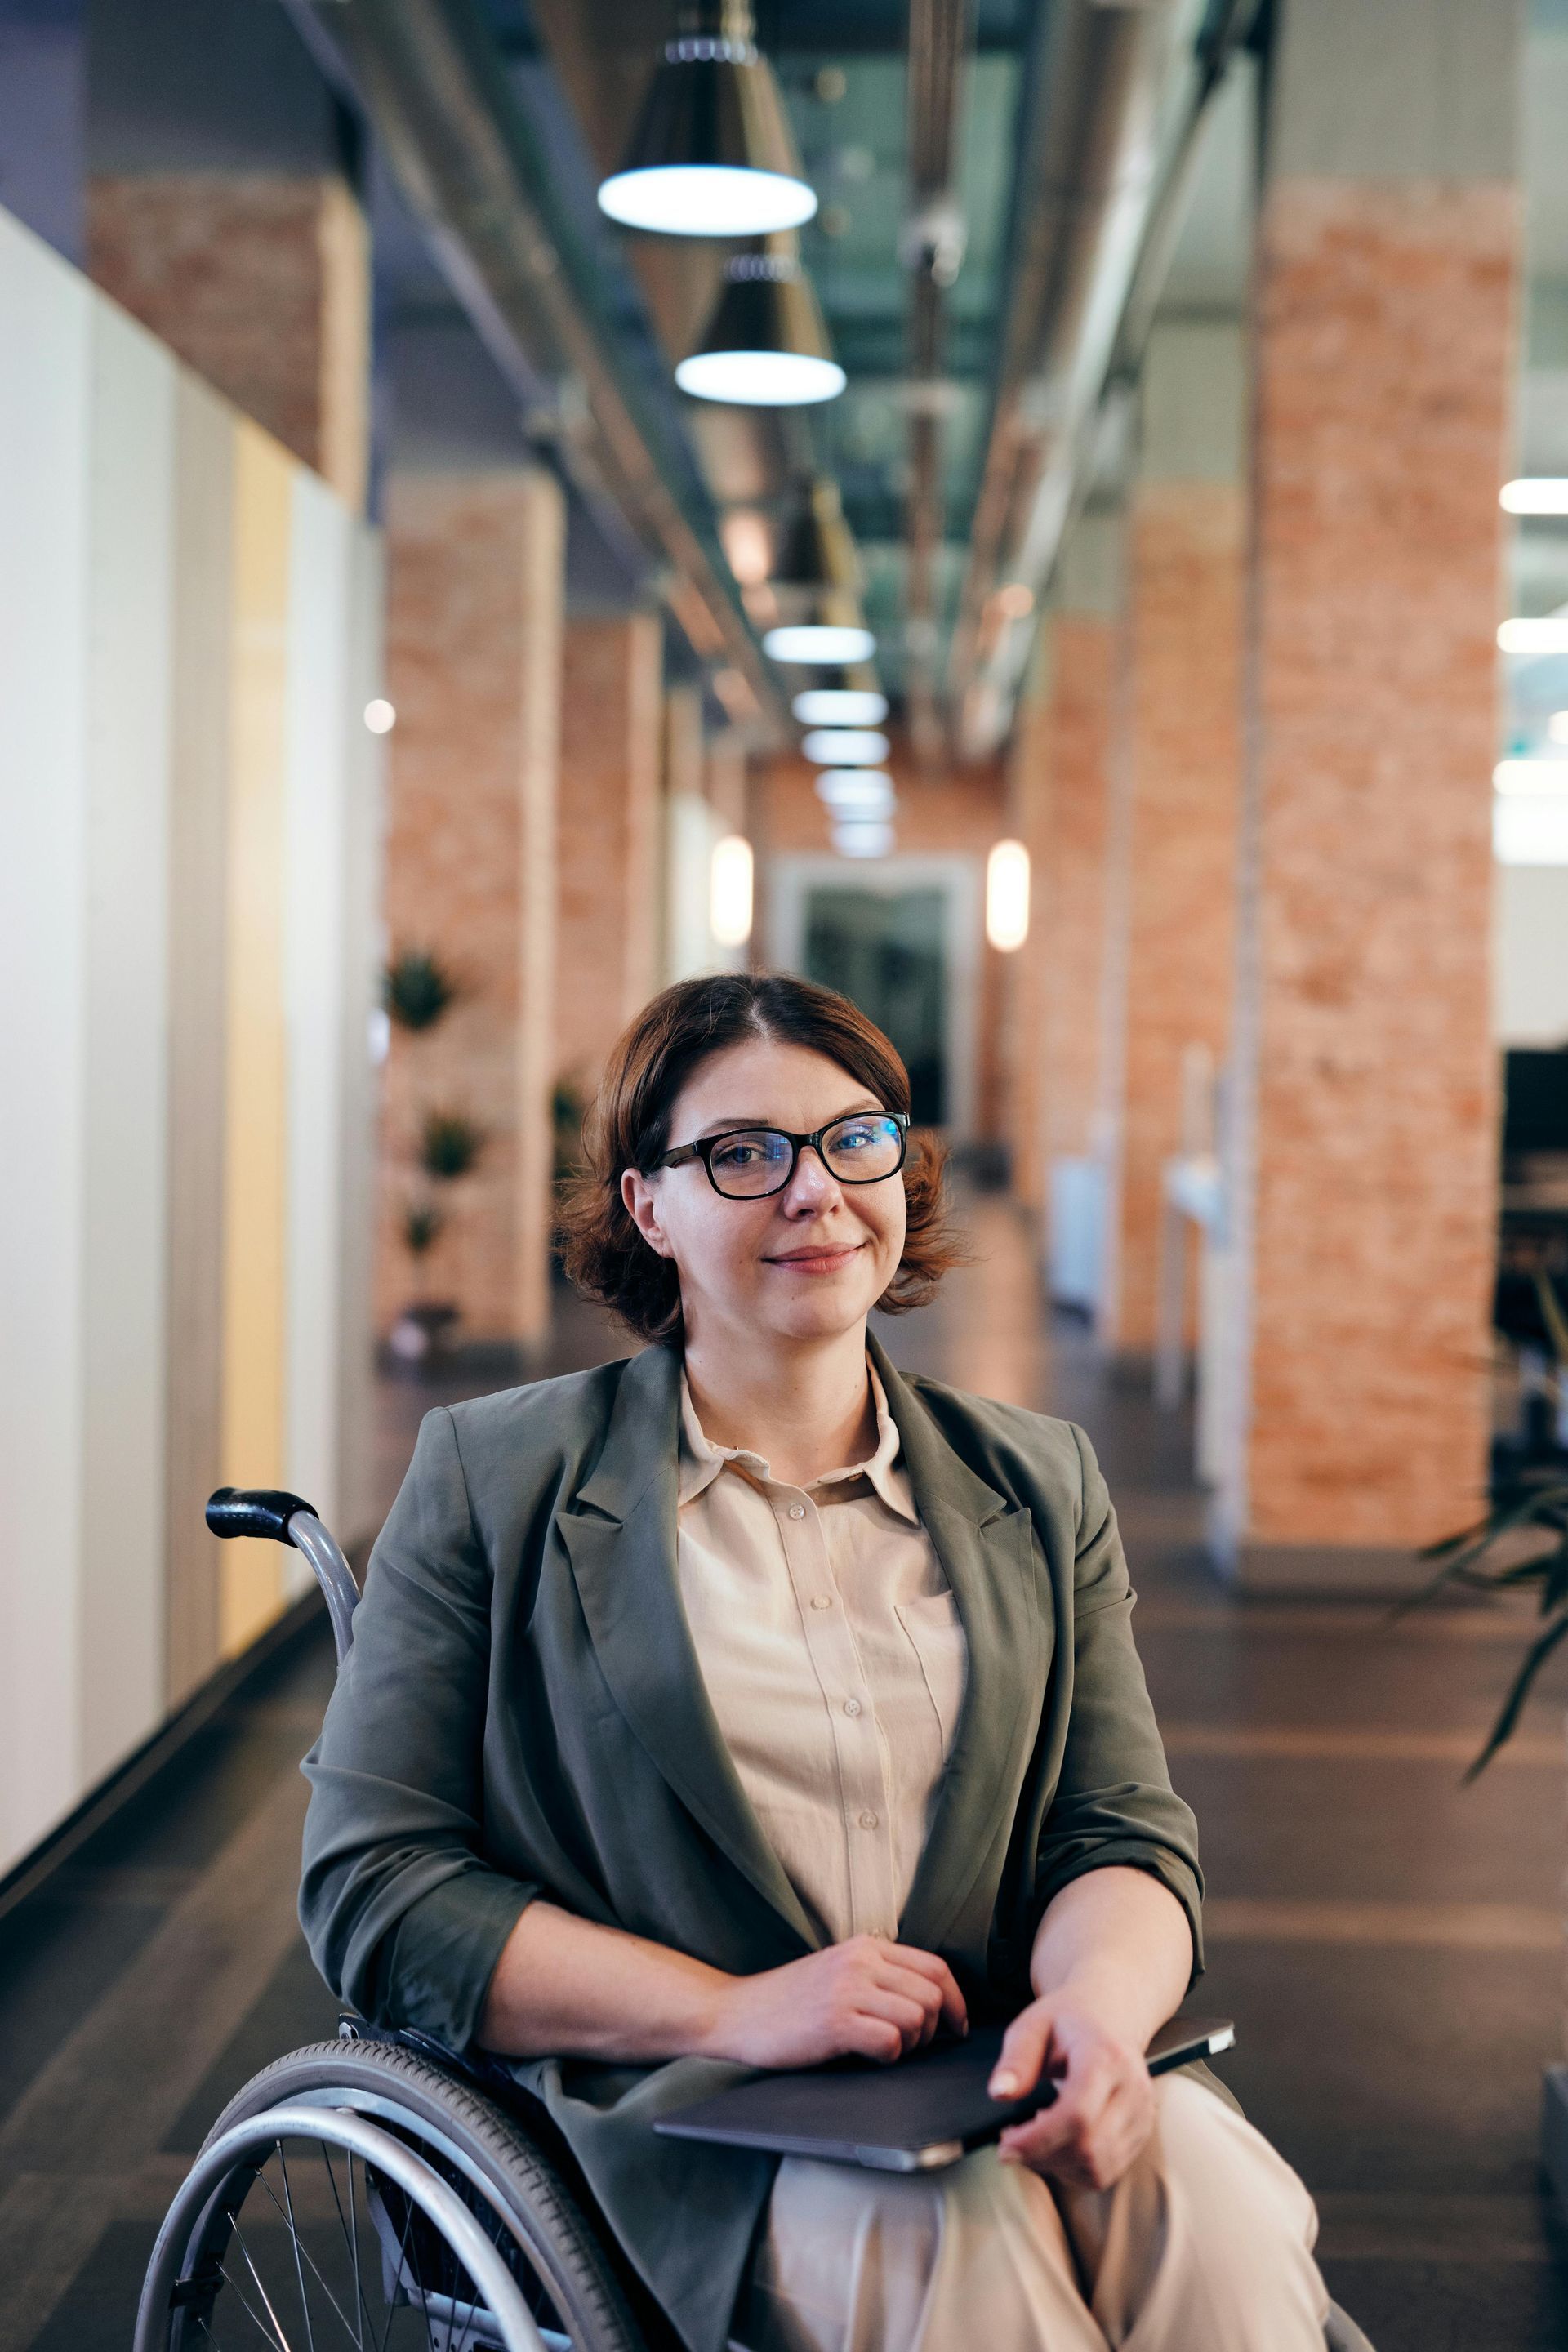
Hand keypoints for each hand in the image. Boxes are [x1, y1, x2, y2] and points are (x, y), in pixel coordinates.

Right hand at [706, 1934, 967, 2068]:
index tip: (956, 2026)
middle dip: (936, 2028)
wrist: (737, 2012)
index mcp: (865, 1947)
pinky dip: (890, 2056)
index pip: (934, 1967)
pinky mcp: (835, 2021)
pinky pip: (890, 2041)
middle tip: (918, 2047)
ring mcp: (847, 1989)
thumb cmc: (789, 2001)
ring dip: (913, 2044)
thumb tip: (931, 2002)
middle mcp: (861, 1961)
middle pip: (932, 1994)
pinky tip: (869, 2057)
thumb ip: (877, 1976)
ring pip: (917, 2017)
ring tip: (890, 2051)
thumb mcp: (837, 1971)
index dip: (956, 2001)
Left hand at [988, 1989, 1154, 2189]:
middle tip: (1011, 2143)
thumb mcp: (1033, 2025)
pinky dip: (1074, 2169)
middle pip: (1089, 2148)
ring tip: (1033, 2139)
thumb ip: (1015, 2058)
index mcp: (1106, 2057)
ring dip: (1057, 2166)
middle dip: (1042, 2156)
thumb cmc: (1068, 2021)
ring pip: (1098, 2168)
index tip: (1004, 2144)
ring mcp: (1142, 2115)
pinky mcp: (1141, 2134)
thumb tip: (999, 2093)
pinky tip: (1057, 2143)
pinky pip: (1106, 2172)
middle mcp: (1133, 2090)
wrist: (1110, 2016)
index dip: (1038, 2140)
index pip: (1077, 2115)